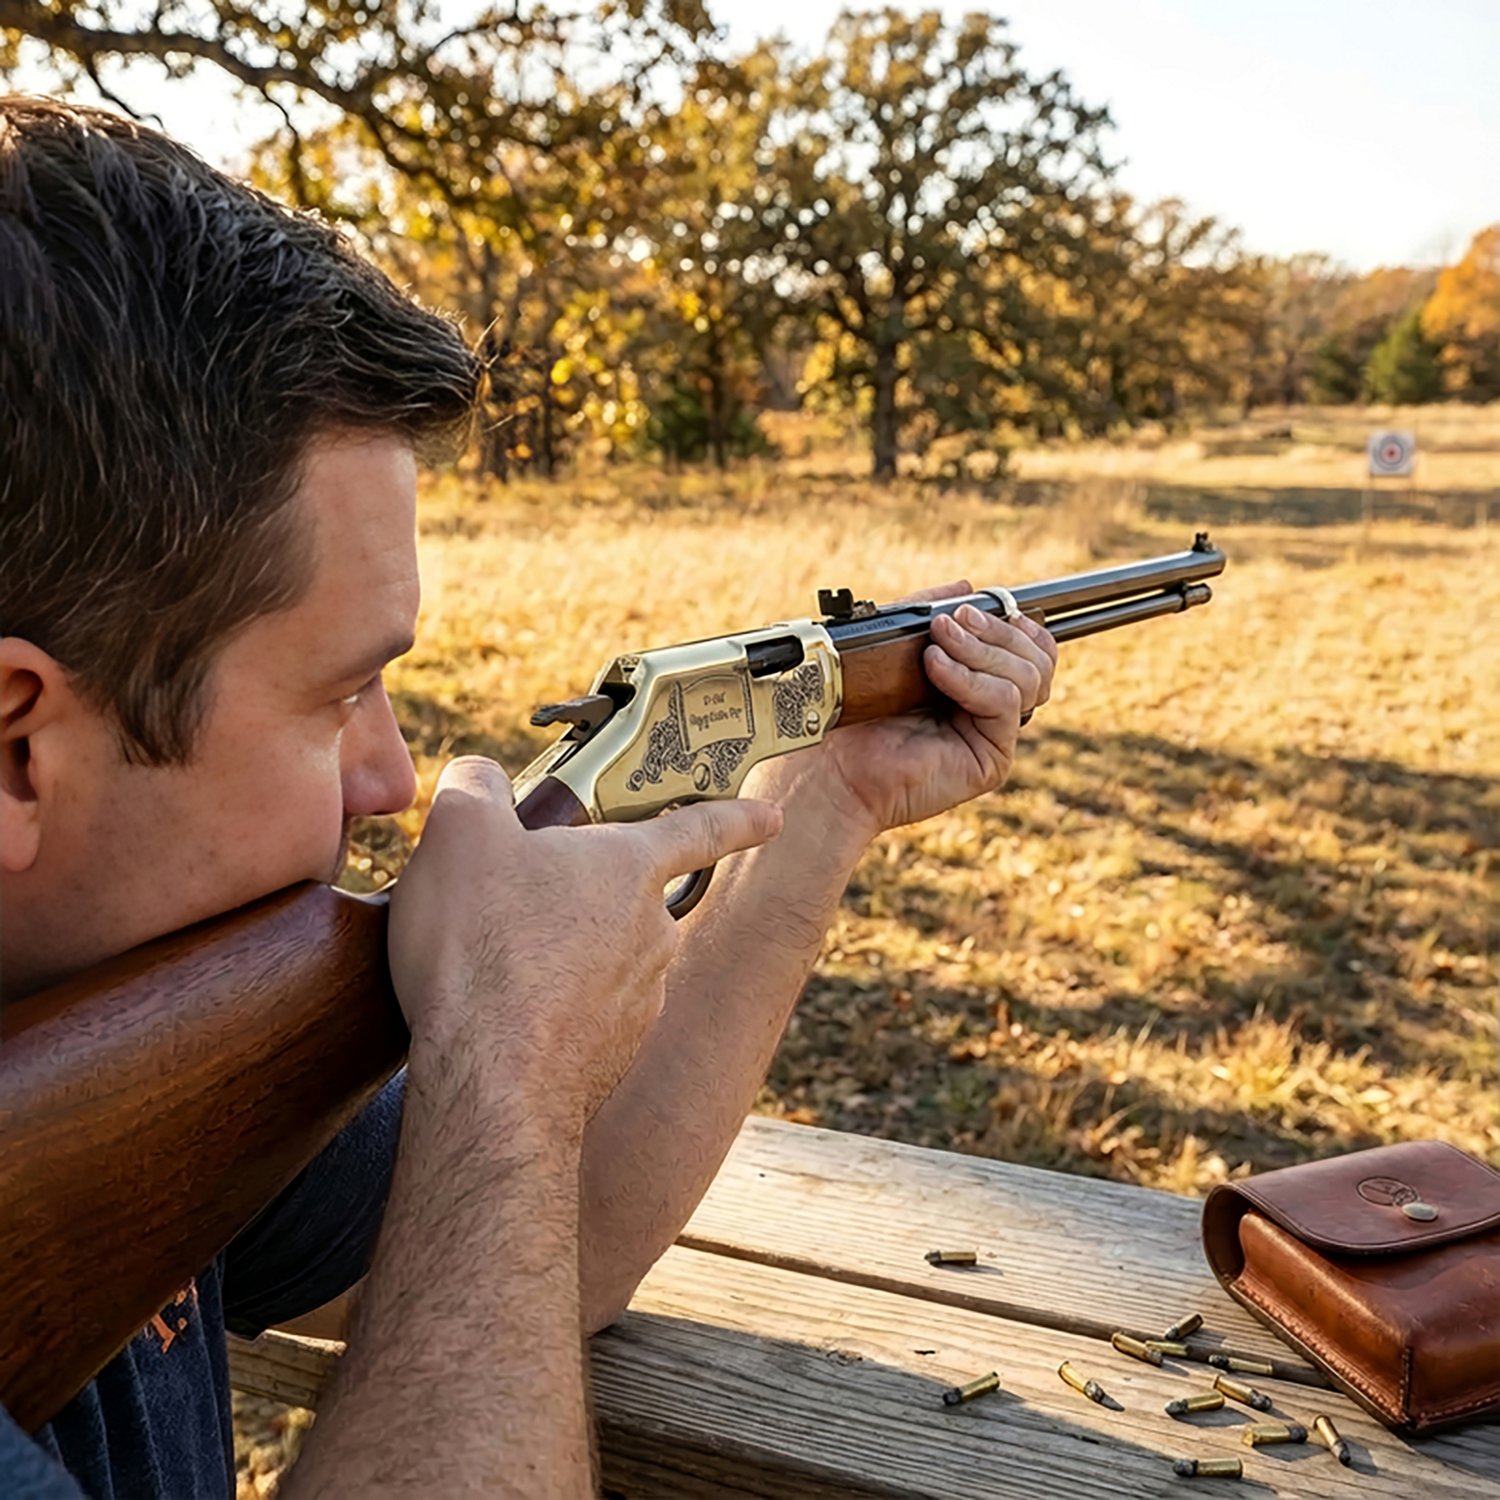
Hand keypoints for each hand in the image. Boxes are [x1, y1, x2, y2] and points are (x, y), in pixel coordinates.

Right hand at [387, 757, 782, 1134]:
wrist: (490, 1080)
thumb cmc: (484, 947)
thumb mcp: (461, 832)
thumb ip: (477, 785)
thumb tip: (481, 779)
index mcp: (630, 867)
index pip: (700, 828)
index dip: (736, 817)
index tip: (770, 818)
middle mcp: (653, 933)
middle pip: (627, 898)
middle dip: (579, 898)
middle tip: (514, 906)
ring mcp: (639, 1001)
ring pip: (602, 962)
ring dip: (559, 959)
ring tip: (493, 965)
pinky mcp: (613, 1055)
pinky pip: (583, 1018)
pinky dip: (549, 1013)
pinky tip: (502, 1017)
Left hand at [805, 581, 1057, 841]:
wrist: (835, 765)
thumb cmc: (857, 712)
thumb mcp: (895, 645)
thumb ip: (928, 611)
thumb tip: (966, 586)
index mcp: (980, 681)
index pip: (1032, 646)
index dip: (1013, 622)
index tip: (969, 609)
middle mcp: (993, 708)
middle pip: (1037, 657)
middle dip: (995, 631)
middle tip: (948, 623)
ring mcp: (995, 734)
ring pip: (1027, 675)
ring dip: (980, 650)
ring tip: (934, 648)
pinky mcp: (992, 758)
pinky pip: (1004, 701)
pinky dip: (970, 678)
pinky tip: (934, 668)